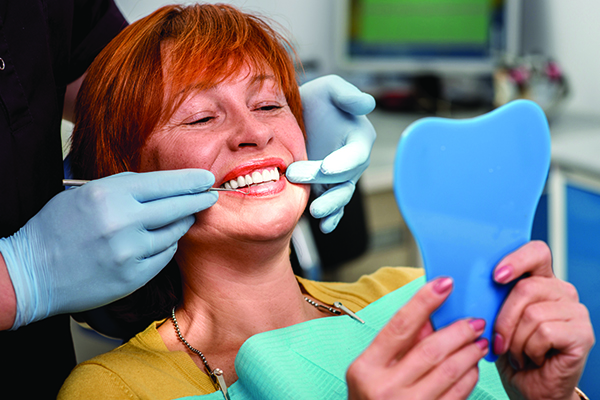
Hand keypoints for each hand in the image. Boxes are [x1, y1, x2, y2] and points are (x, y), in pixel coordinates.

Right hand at [0, 169, 217, 328]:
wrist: (31, 273)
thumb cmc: (57, 228)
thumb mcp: (85, 194)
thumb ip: (124, 188)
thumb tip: (163, 186)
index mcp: (109, 195)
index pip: (164, 183)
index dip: (190, 180)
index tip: (206, 178)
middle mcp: (122, 222)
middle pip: (177, 207)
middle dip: (198, 199)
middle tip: (210, 195)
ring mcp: (129, 252)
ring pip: (174, 233)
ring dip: (182, 223)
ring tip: (184, 217)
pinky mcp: (132, 276)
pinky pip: (164, 256)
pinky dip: (166, 246)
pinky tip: (162, 240)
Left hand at [286, 75, 375, 232]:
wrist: (297, 117)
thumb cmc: (317, 100)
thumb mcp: (329, 89)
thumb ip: (347, 95)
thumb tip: (368, 104)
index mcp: (359, 138)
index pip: (356, 154)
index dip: (344, 162)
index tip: (327, 168)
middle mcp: (353, 161)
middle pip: (344, 177)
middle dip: (323, 181)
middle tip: (295, 175)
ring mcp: (340, 177)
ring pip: (341, 195)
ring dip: (330, 206)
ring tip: (315, 212)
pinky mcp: (327, 188)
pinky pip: (334, 206)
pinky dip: (332, 218)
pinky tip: (324, 226)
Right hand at [347, 277, 488, 399]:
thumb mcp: (373, 371)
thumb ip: (398, 345)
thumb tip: (430, 316)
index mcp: (365, 368)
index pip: (399, 326)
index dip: (424, 301)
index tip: (445, 283)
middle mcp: (382, 388)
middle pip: (430, 350)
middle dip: (457, 331)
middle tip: (475, 321)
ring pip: (448, 372)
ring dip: (469, 354)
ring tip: (479, 342)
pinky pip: (456, 395)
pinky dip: (469, 378)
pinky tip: (472, 367)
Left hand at [492, 241, 593, 399]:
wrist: (529, 389)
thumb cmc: (510, 352)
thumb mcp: (494, 318)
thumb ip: (491, 296)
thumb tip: (468, 281)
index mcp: (540, 280)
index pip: (536, 252)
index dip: (516, 260)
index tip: (497, 276)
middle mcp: (562, 291)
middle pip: (526, 288)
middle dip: (503, 319)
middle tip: (499, 341)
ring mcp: (576, 311)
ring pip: (532, 313)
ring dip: (516, 340)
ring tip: (518, 353)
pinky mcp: (583, 334)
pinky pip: (544, 332)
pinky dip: (530, 350)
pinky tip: (533, 358)